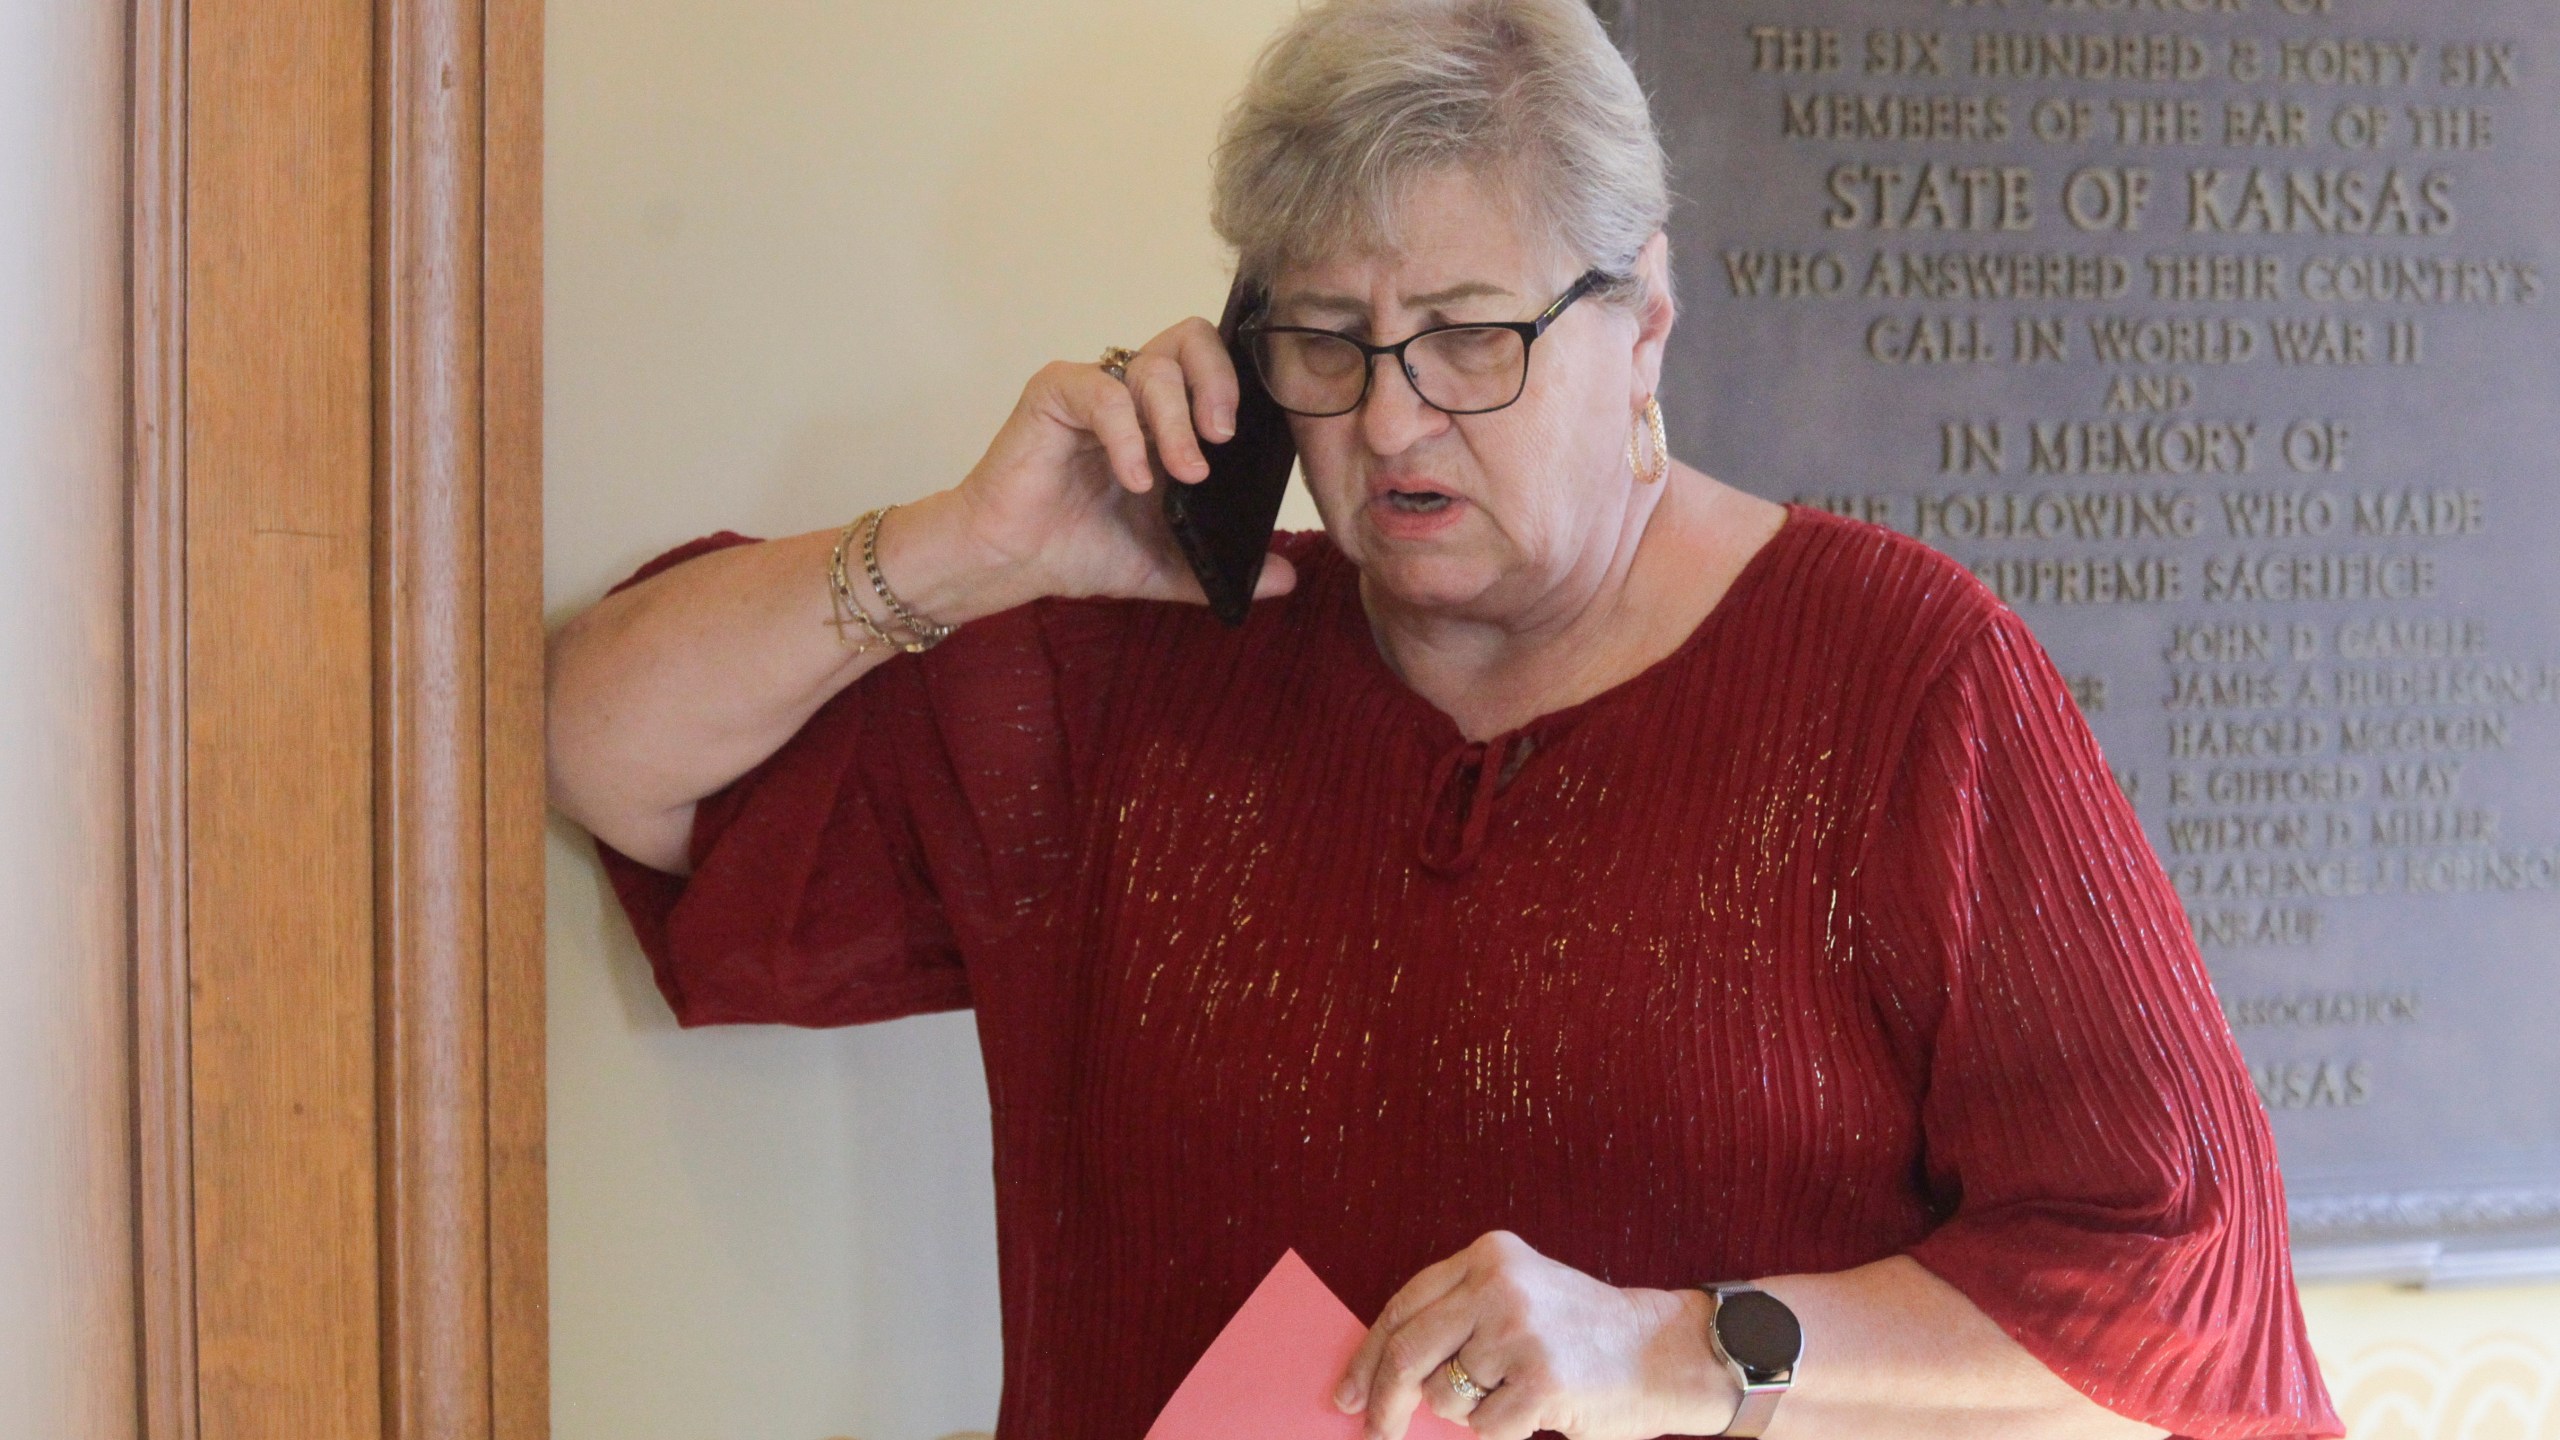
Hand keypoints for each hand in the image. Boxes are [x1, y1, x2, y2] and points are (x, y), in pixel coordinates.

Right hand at [947, 315, 1297, 607]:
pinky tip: (1135, 478)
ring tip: (1184, 475)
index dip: (1239, 385)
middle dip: (1218, 382)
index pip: (1214, 365)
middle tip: (1223, 437)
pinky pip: (1102, 391)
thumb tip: (1285, 579)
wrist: (1009, 563)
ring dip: (1177, 421)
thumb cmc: (1077, 549)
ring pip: (1153, 365)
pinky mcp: (1054, 393)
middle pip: (1191, 339)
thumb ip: (1223, 569)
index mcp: (1164, 417)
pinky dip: (1127, 434)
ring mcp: (1094, 387)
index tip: (1250, 437)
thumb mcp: (1165, 564)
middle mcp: (1132, 392)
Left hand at [1334, 1232, 1739, 1439]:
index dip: (1367, 1355)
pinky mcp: (1540, 1380)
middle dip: (1383, 1402)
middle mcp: (1499, 1284)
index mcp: (1487, 1255)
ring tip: (1511, 1395)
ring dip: (1465, 1413)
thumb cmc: (1581, 1334)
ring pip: (1444, 1396)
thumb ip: (1457, 1321)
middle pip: (1407, 1352)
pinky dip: (1502, 1432)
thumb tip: (1381, 1378)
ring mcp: (1520, 1331)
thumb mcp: (1518, 1300)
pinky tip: (1537, 1409)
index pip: (1402, 1307)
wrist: (1665, 1350)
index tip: (1347, 1391)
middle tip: (1375, 1431)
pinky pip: (1484, 1429)